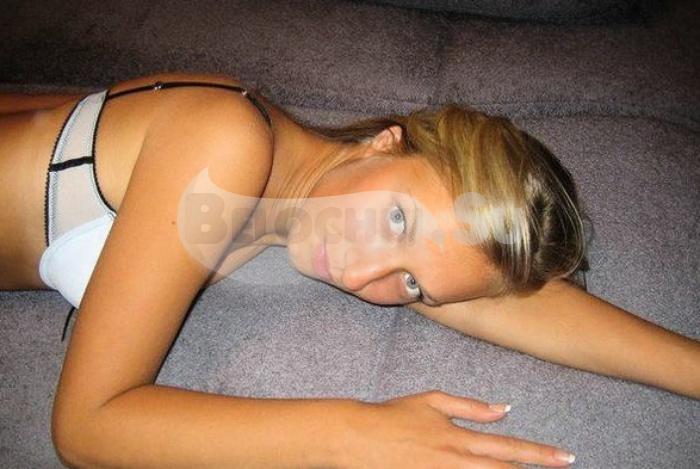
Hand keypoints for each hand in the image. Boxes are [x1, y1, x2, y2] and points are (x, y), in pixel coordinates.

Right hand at [342, 390, 575, 467]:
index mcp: (458, 438)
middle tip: (564, 467)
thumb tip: (503, 409)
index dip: (539, 454)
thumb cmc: (394, 415)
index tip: (565, 457)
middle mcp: (455, 462)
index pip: (507, 448)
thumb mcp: (432, 401)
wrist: (359, 438)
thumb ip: (470, 406)